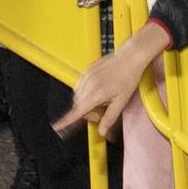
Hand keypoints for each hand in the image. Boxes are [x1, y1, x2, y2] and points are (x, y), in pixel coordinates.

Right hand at [54, 25, 164, 140]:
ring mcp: (87, 76)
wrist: (130, 56)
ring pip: (78, 96)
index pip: (78, 111)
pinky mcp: (87, 70)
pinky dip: (86, 92)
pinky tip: (99, 89)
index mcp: (97, 94)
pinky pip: (80, 86)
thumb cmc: (128, 77)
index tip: (56, 127)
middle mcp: (89, 84)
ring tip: (102, 98)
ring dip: (85, 102)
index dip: (66, 120)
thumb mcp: (122, 101)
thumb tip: (102, 132)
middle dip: (86, 113)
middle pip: (78, 106)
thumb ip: (110, 117)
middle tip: (101, 112)